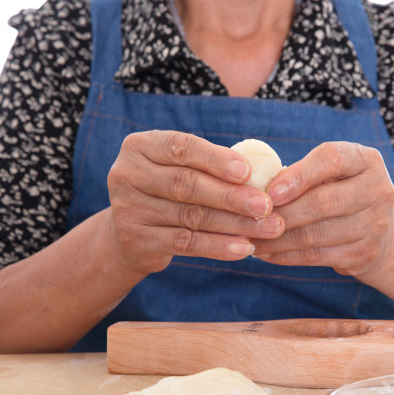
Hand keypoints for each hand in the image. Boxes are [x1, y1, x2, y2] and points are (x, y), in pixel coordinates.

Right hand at [106, 130, 284, 273]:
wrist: (130, 233)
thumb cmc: (168, 190)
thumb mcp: (178, 168)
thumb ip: (208, 165)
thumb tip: (260, 175)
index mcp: (140, 146)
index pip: (180, 148)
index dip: (216, 159)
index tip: (248, 172)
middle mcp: (127, 175)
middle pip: (187, 185)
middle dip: (231, 196)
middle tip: (266, 206)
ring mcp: (128, 210)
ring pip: (191, 216)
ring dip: (234, 224)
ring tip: (266, 228)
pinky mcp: (136, 241)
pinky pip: (185, 243)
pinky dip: (218, 246)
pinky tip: (243, 248)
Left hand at [252, 142, 393, 275]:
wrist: (378, 230)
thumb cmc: (340, 191)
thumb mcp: (331, 172)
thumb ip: (302, 173)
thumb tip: (257, 188)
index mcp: (367, 161)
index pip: (332, 160)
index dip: (298, 175)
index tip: (269, 192)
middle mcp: (377, 190)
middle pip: (323, 202)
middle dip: (282, 212)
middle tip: (252, 219)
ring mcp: (374, 225)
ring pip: (315, 234)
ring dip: (277, 239)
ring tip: (251, 238)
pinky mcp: (365, 253)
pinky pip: (316, 256)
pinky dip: (286, 256)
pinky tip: (266, 253)